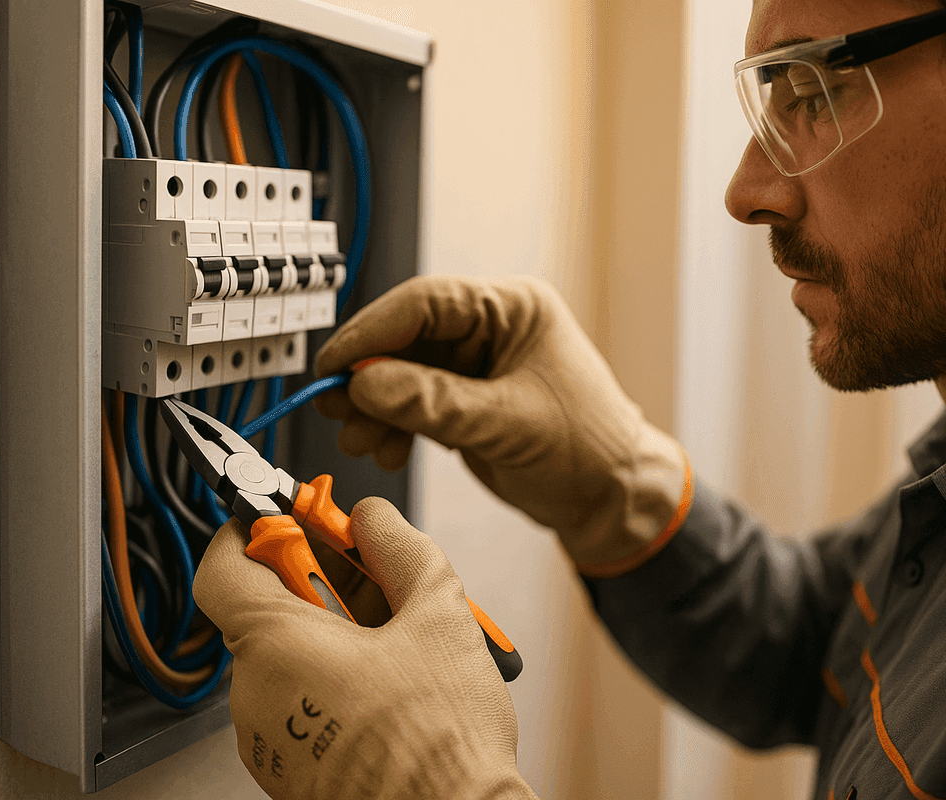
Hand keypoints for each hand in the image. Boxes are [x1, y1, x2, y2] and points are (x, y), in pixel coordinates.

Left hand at [193, 499, 535, 799]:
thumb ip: (400, 548)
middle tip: (377, 573)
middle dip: (323, 582)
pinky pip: (299, 703)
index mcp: (275, 646)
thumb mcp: (439, 612)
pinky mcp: (291, 772)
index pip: (224, 565)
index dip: (258, 529)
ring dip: (336, 633)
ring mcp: (270, 741)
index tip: (296, 517)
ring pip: (288, 659)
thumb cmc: (441, 740)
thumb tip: (376, 518)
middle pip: (267, 610)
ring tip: (401, 636)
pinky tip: (393, 680)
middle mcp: (255, 697)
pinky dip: (335, 679)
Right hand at [314, 275, 691, 575]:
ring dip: (375, 408)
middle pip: (408, 337)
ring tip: (360, 442)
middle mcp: (492, 329)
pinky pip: (414, 403)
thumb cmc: (588, 449)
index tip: (335, 363)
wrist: (610, 498)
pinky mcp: (465, 401)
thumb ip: (435, 403)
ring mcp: (476, 366)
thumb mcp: (509, 424)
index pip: (427, 303)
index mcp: (514, 309)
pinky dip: (393, 426)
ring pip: (404, 373)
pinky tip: (385, 451)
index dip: (373, 331)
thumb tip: (365, 385)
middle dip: (369, 376)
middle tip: (336, 407)